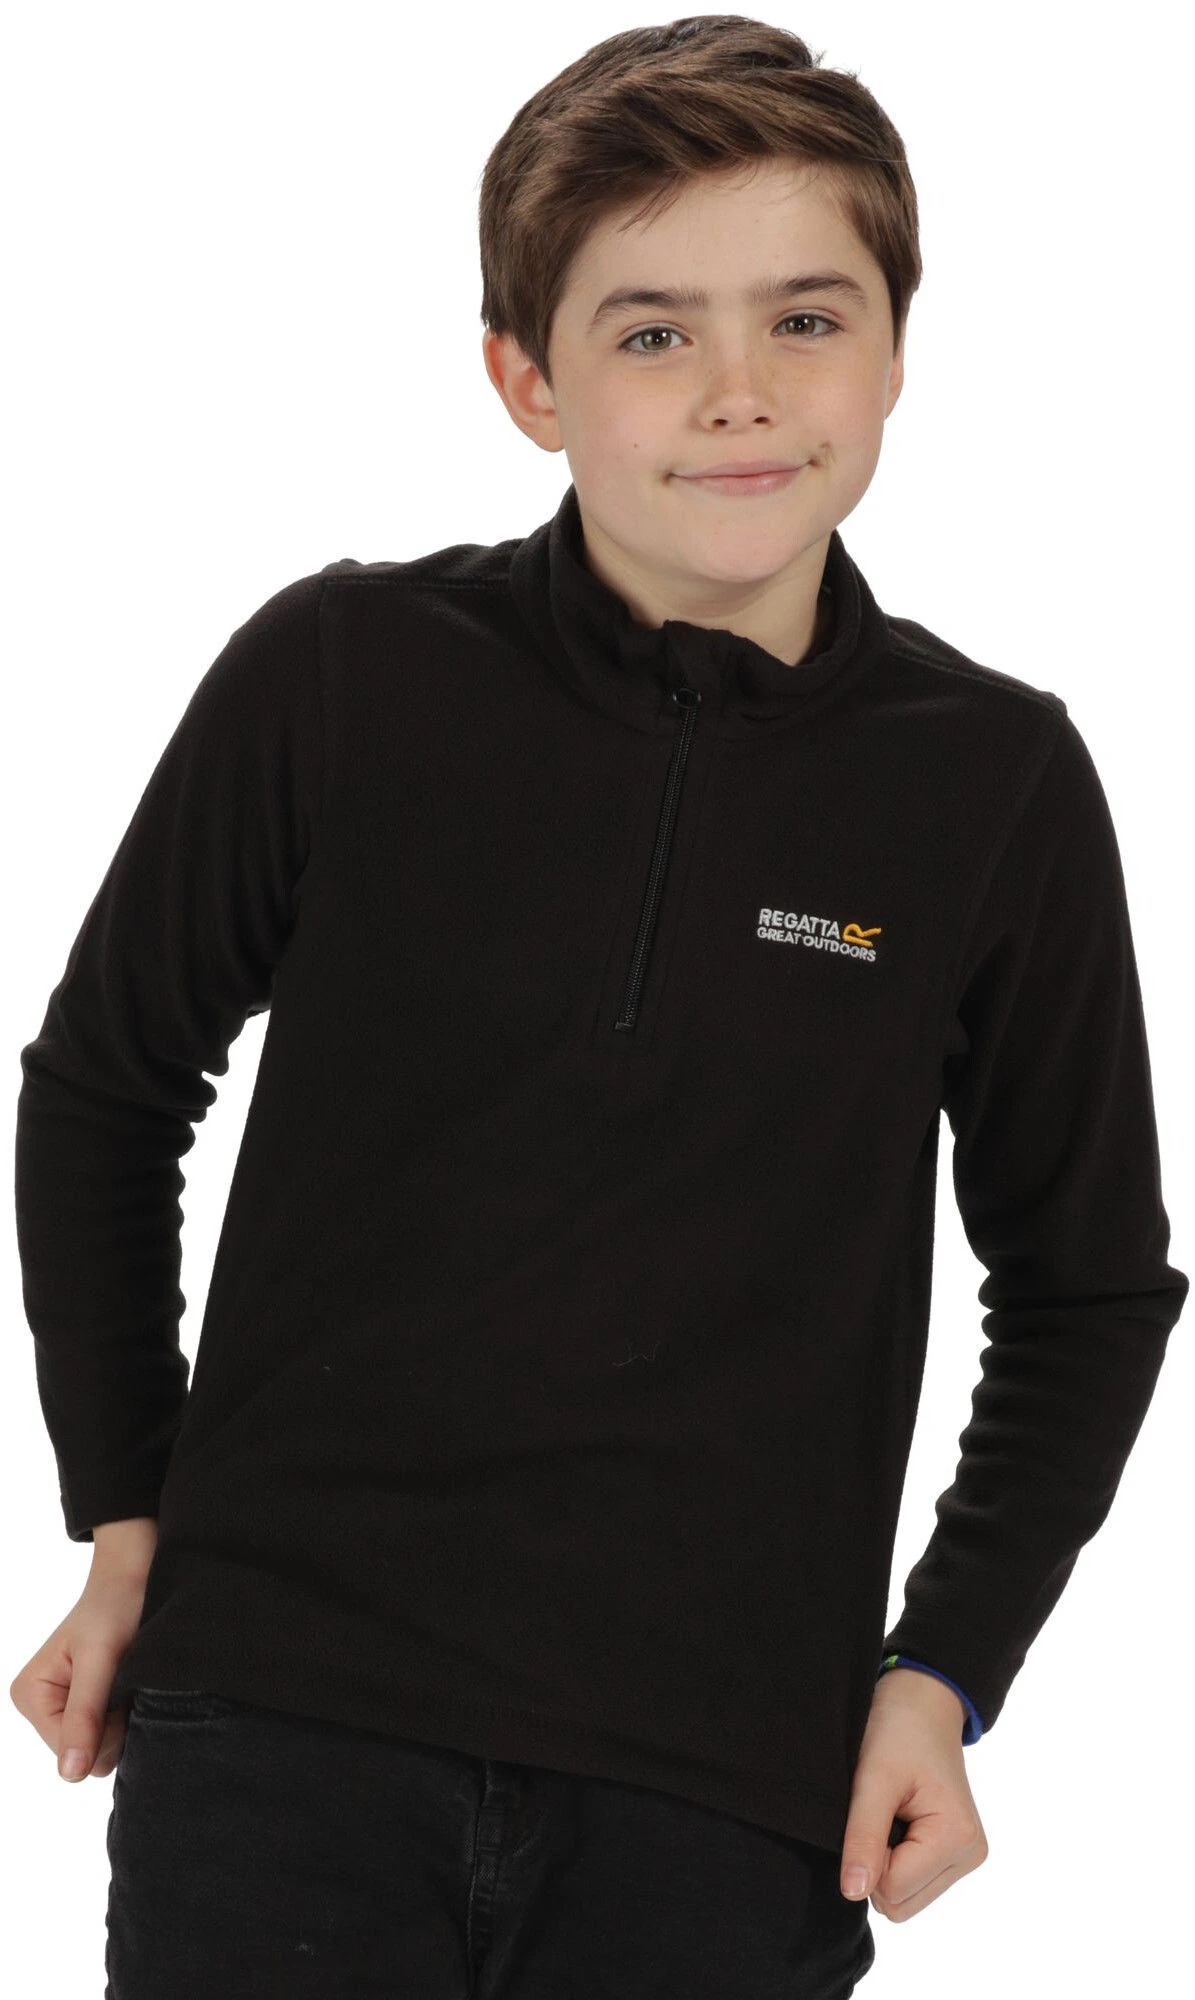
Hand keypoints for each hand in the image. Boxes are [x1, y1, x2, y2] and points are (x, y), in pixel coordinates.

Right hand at [9, 1529, 155, 1783]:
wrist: (136, 1577)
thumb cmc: (115, 1608)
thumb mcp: (101, 1660)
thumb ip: (85, 1716)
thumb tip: (70, 1774)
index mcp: (31, 1697)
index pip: (69, 1753)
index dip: (104, 1730)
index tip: (117, 1688)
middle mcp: (42, 1708)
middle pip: (85, 1758)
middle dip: (114, 1726)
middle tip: (125, 1682)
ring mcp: (65, 1710)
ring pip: (102, 1752)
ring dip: (124, 1721)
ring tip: (127, 1680)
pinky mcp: (88, 1708)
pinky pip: (110, 1737)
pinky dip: (127, 1716)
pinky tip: (130, 1688)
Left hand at [839, 1667, 988, 1920]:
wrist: (921, 1701)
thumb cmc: (897, 1730)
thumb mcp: (873, 1778)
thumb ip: (863, 1836)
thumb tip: (852, 1893)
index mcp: (958, 1838)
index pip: (893, 1891)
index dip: (867, 1856)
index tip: (869, 1810)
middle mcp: (970, 1855)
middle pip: (900, 1903)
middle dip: (877, 1864)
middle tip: (877, 1811)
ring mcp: (966, 1857)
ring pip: (905, 1899)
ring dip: (885, 1862)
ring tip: (889, 1812)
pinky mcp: (955, 1855)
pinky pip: (912, 1884)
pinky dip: (895, 1859)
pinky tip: (898, 1820)